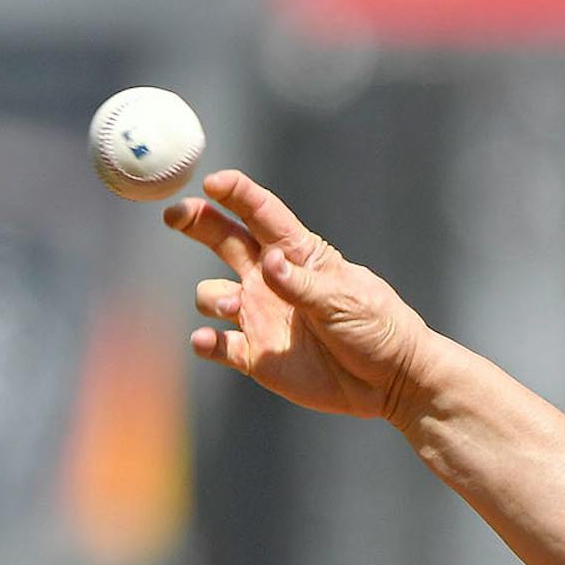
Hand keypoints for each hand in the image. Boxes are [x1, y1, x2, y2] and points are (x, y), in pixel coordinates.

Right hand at [165, 169, 434, 424]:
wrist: (389, 382)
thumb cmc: (378, 329)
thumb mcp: (345, 301)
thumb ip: (302, 284)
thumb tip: (268, 261)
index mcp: (298, 256)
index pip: (261, 215)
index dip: (236, 194)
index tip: (213, 182)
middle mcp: (271, 281)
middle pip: (223, 239)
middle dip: (197, 222)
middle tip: (175, 216)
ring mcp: (260, 315)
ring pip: (212, 294)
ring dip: (213, 297)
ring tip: (235, 308)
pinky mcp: (256, 355)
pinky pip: (217, 344)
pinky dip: (205, 341)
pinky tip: (207, 341)